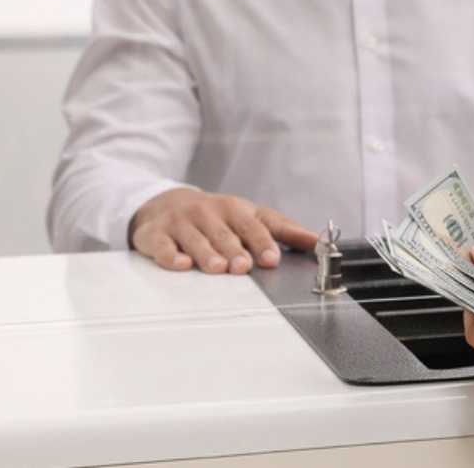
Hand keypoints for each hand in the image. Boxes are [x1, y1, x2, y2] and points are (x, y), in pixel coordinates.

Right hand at [130, 188, 317, 273]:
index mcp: (235, 209)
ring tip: (218, 268)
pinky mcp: (155, 234)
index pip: (253, 226)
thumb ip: (283, 230)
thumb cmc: (218, 216)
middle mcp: (208, 213)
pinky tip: (180, 264)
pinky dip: (170, 255)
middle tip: (243, 267)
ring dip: (207, 254)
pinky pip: (162, 245)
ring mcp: (181, 222)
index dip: (263, 242)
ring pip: (195, 239)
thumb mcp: (250, 216)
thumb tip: (318, 242)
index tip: (273, 259)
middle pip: (224, 234)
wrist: (166, 204)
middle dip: (235, 250)